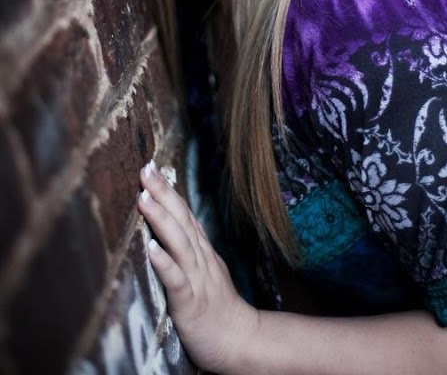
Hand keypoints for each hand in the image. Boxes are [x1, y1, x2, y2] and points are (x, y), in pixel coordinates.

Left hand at [138, 161, 257, 373]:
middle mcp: (200, 258)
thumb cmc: (217, 307)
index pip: (184, 213)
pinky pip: (178, 280)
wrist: (240, 341)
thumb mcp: (206, 269)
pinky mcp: (191, 302)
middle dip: (163, 192)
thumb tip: (175, 221)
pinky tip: (152, 249)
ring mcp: (197, 278)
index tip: (151, 167)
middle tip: (146, 169)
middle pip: (181, 219)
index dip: (168, 190)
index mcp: (201, 251)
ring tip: (144, 197)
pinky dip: (165, 262)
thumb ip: (192, 245)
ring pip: (179, 242)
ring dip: (161, 218)